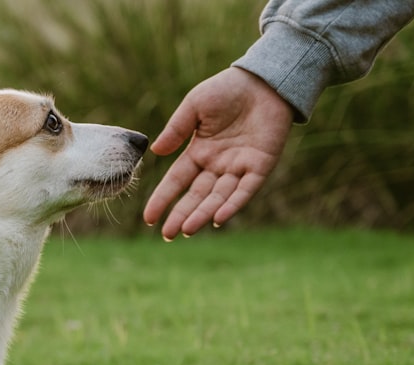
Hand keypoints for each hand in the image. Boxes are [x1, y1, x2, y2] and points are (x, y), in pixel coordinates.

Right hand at [143, 67, 294, 240]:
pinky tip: (217, 218)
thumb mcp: (194, 105)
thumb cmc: (228, 89)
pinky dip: (232, 204)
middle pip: (196, 196)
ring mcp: (238, 167)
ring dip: (202, 214)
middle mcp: (217, 165)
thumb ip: (176, 129)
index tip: (148, 218)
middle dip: (181, 215)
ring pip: (218, 197)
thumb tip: (155, 152)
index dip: (163, 199)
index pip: (177, 181)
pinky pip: (245, 190)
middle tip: (167, 235)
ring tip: (186, 230)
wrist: (265, 79)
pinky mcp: (260, 165)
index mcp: (199, 152)